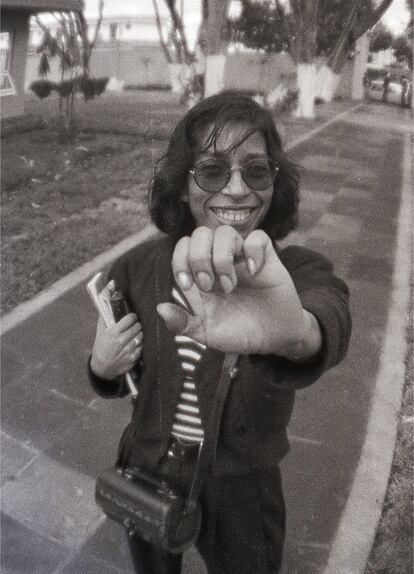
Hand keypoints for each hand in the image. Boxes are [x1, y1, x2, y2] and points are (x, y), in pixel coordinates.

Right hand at [90, 313, 142, 379]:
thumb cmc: (101, 348)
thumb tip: (107, 306)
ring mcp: (128, 350)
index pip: (130, 319)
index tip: (132, 317)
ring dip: (139, 333)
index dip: (132, 316)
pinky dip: (139, 344)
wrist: (102, 368)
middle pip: (137, 326)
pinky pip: (141, 346)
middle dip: (136, 325)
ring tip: (135, 334)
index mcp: (113, 333)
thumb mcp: (100, 332)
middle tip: (134, 326)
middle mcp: (121, 341)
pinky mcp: (133, 358)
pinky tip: (135, 343)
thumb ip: (104, 318)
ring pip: (141, 335)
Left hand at [157, 226, 320, 358]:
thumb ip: (182, 323)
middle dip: (198, 258)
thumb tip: (160, 308)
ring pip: (225, 232)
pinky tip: (254, 271)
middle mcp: (219, 261)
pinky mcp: (265, 258)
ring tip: (229, 284)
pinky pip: (258, 237)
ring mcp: (242, 258)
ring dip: (222, 257)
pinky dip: (253, 250)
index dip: (179, 260)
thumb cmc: (238, 332)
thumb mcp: (207, 333)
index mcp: (201, 275)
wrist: (273, 338)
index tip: (187, 284)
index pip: (182, 248)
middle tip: (208, 285)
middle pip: (200, 234)